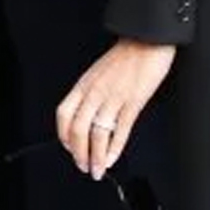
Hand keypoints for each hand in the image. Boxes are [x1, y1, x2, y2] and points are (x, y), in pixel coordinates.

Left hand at [57, 39, 175, 180]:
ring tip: (97, 169)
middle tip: (82, 165)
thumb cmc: (125, 56)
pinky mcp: (133, 102)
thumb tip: (85, 115)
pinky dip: (114, 148)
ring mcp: (113, 98)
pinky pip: (120, 130)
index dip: (63, 135)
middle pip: (78, 128)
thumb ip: (90, 93)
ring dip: (95, 156)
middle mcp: (95, 92)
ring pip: (97, 134)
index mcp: (84, 84)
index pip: (64, 114)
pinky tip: (111, 158)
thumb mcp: (98, 73)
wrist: (146, 41)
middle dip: (78, 152)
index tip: (68, 147)